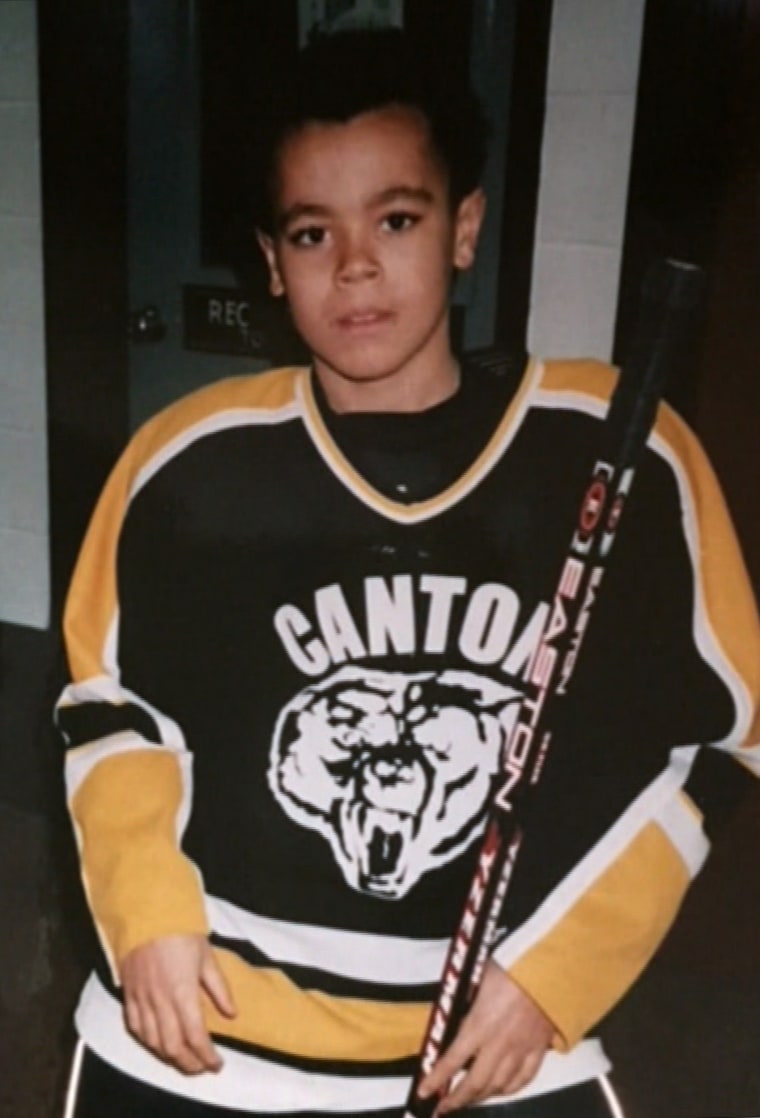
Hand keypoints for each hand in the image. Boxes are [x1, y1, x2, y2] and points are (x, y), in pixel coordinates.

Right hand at [120, 934, 236, 1073]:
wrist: (147, 913)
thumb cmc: (181, 930)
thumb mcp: (207, 956)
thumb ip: (219, 988)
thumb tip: (232, 1014)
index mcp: (182, 991)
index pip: (195, 1036)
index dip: (207, 1056)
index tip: (217, 1064)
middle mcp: (160, 1001)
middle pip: (173, 1046)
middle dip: (188, 1064)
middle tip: (202, 1067)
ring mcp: (141, 999)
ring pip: (152, 1042)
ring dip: (168, 1057)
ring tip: (183, 1060)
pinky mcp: (128, 994)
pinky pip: (134, 1027)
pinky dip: (147, 1042)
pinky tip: (156, 1044)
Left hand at [418, 962, 552, 1113]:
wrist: (549, 968)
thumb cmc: (512, 967)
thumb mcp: (478, 978)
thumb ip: (464, 1000)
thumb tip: (449, 1012)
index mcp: (480, 1025)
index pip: (452, 1061)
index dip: (436, 1079)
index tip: (423, 1091)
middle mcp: (499, 1044)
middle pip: (474, 1084)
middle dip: (456, 1100)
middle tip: (443, 1107)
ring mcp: (520, 1050)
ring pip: (498, 1087)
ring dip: (480, 1097)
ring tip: (468, 1100)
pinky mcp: (538, 1050)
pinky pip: (522, 1080)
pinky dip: (508, 1090)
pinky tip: (500, 1091)